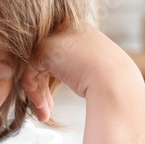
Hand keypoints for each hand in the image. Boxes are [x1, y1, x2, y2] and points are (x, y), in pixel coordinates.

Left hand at [21, 25, 141, 121]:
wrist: (115, 82)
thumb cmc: (111, 82)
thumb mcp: (94, 67)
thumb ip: (77, 65)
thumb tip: (65, 73)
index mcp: (80, 29)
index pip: (56, 53)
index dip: (51, 77)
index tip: (52, 101)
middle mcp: (66, 27)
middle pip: (43, 59)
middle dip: (42, 87)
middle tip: (45, 110)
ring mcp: (54, 35)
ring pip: (35, 66)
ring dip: (38, 93)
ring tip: (43, 115)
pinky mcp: (44, 48)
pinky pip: (29, 71)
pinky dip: (33, 91)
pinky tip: (42, 108)